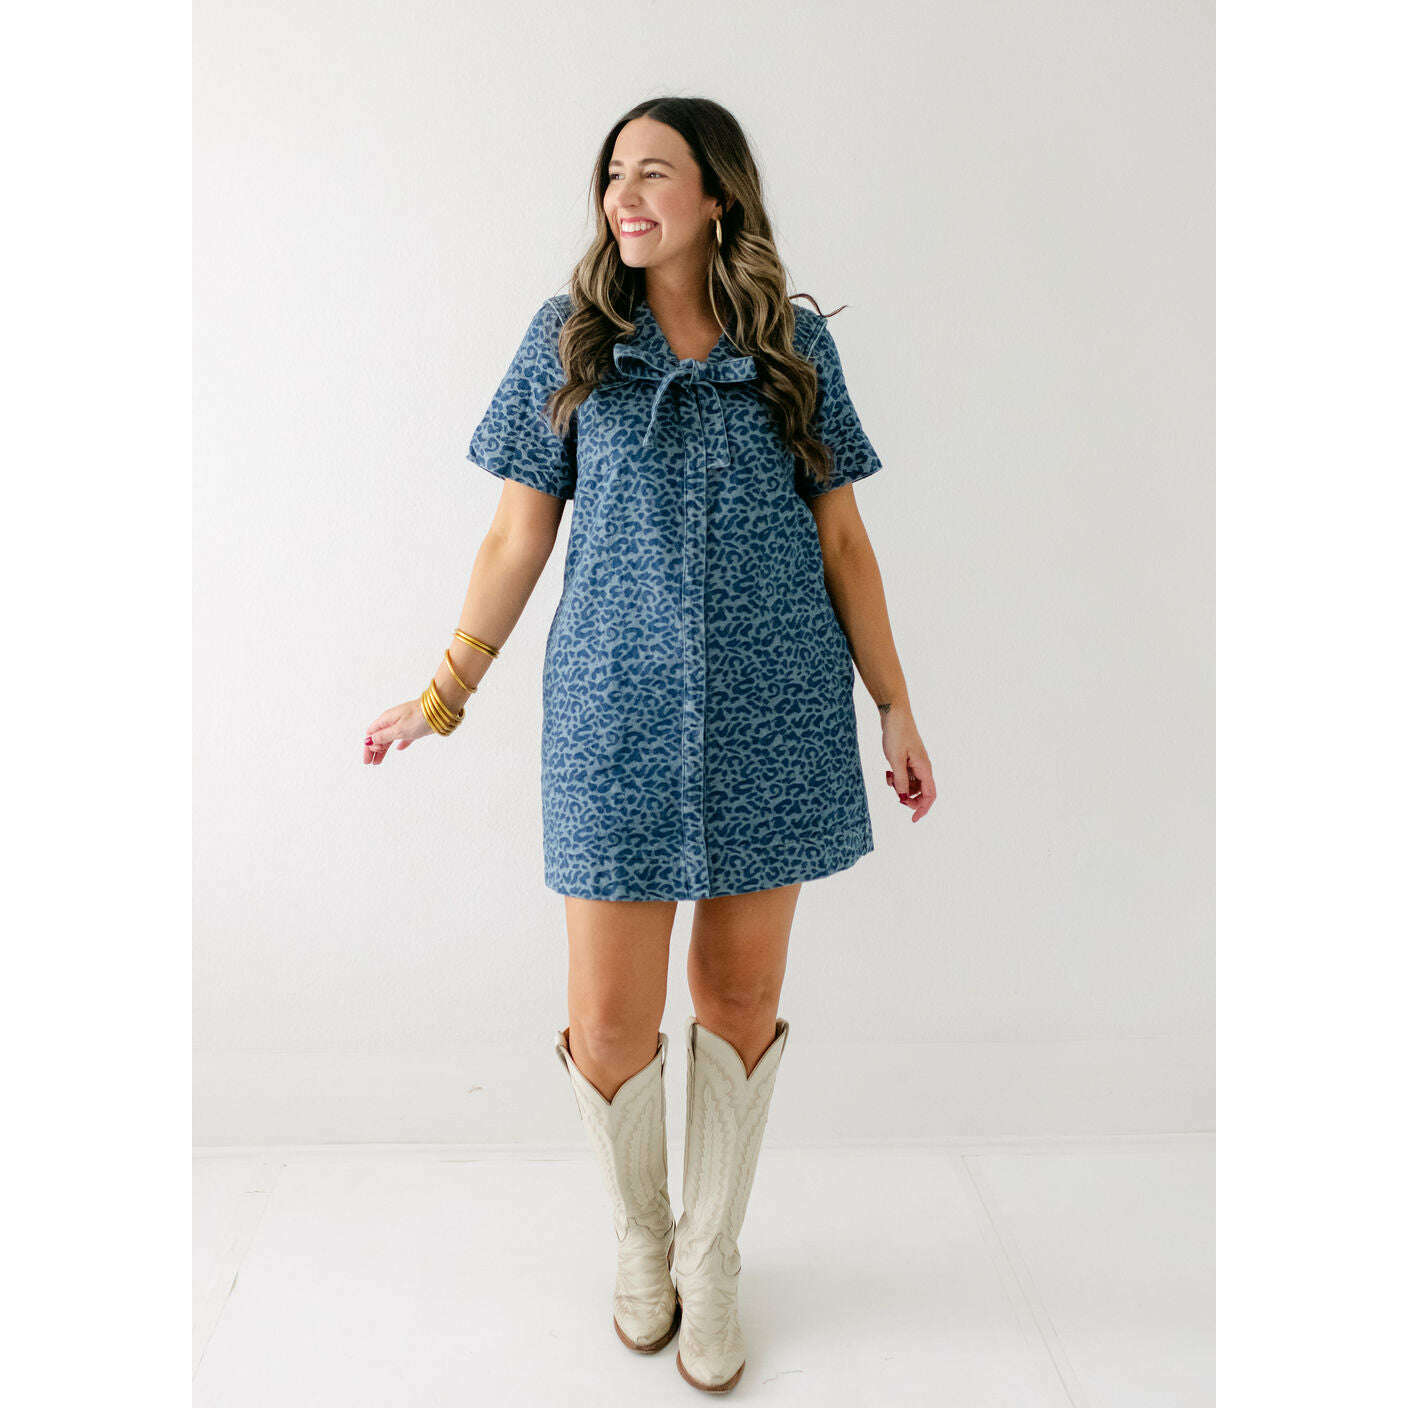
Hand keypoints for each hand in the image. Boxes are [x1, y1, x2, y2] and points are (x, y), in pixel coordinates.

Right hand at [362, 699, 433, 764]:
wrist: (439, 710)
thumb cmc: (418, 717)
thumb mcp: (398, 730)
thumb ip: (383, 736)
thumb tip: (369, 740)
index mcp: (386, 720)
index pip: (371, 734)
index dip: (367, 747)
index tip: (367, 760)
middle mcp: (393, 721)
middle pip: (379, 737)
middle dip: (373, 750)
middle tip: (371, 763)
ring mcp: (404, 723)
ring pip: (390, 738)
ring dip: (383, 749)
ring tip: (379, 761)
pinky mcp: (415, 727)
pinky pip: (404, 736)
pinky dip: (400, 743)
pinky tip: (399, 748)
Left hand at [880, 705, 935, 820]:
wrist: (894, 714)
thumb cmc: (897, 734)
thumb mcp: (895, 760)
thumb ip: (900, 780)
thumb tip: (903, 797)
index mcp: (924, 768)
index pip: (930, 795)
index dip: (923, 809)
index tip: (912, 820)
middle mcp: (923, 767)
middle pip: (922, 793)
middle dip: (909, 799)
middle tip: (896, 798)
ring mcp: (916, 763)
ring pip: (912, 785)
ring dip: (900, 787)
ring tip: (889, 777)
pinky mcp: (908, 759)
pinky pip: (905, 775)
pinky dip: (897, 778)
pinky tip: (888, 772)